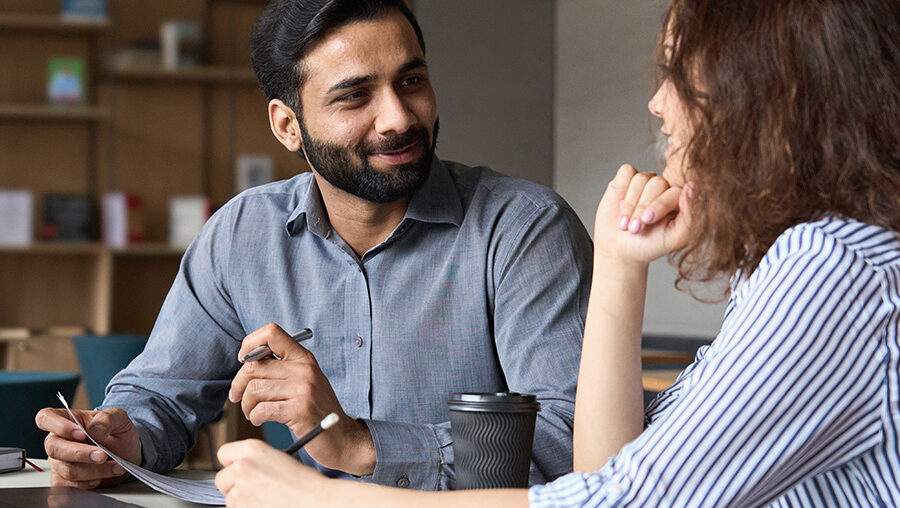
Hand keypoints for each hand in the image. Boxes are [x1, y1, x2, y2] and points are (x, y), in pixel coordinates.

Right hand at [35, 407, 140, 488]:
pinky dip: (89, 483)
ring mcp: (58, 462)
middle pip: (54, 448)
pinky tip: (102, 478)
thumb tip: (96, 428)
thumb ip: (108, 418)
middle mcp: (57, 441)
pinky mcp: (62, 480)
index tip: (81, 433)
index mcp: (67, 420)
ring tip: (115, 466)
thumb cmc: (117, 433)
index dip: (59, 426)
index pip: (46, 418)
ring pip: (66, 470)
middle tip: (103, 455)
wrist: (127, 454)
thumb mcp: (119, 418)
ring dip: (94, 470)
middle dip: (81, 453)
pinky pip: (69, 486)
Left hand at [216, 439, 328, 507]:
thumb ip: (255, 459)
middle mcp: (242, 466)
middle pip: (221, 477)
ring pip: (228, 496)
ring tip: (264, 497)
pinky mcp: (241, 507)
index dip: (232, 462)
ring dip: (240, 499)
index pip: (223, 453)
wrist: (314, 500)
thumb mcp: (278, 457)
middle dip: (232, 484)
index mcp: (252, 448)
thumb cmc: (303, 482)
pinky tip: (264, 504)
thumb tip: (239, 468)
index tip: (238, 468)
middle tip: (251, 487)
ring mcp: (240, 488)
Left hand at [229, 323, 375, 475]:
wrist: (342, 438)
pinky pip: (261, 409)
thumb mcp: (305, 381)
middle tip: (238, 397)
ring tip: (253, 412)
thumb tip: (246, 360)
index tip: (244, 361)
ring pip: (254, 390)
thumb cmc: (317, 411)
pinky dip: (254, 417)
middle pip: (253, 367)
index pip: (271, 332)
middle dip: (238, 385)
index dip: (250, 344)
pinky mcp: (300, 410)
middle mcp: (304, 370)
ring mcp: (304, 389)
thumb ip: (281, 369)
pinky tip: (260, 420)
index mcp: (304, 358)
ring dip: (246, 405)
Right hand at [594, 163, 693, 264]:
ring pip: (640, 179)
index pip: (674, 192)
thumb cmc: (650, 245)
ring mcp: (646, 181)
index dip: (659, 205)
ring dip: (629, 203)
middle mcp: (664, 187)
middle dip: (642, 207)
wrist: (621, 249)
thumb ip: (689, 215)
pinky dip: (621, 188)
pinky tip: (619, 205)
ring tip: (625, 223)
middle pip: (656, 183)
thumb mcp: (675, 238)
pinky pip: (626, 172)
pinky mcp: (627, 177)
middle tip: (634, 228)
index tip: (646, 221)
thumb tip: (691, 186)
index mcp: (680, 200)